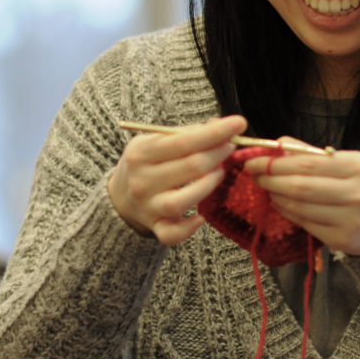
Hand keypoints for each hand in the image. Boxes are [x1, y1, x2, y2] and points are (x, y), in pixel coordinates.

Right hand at [108, 115, 246, 244]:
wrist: (120, 196)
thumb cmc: (147, 162)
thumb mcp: (156, 141)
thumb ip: (187, 133)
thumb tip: (220, 126)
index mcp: (141, 153)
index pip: (184, 141)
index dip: (215, 133)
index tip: (239, 124)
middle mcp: (142, 181)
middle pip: (191, 167)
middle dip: (218, 154)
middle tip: (230, 147)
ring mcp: (148, 206)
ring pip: (183, 200)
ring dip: (209, 185)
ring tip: (219, 172)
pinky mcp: (155, 227)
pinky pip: (171, 234)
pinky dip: (188, 229)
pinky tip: (200, 217)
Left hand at [244, 140, 359, 254]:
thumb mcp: (347, 163)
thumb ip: (312, 153)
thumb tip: (276, 143)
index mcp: (359, 166)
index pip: (308, 163)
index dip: (276, 162)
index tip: (255, 159)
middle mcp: (358, 192)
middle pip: (301, 186)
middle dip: (271, 179)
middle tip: (254, 174)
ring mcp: (351, 219)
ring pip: (300, 206)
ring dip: (276, 196)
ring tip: (267, 188)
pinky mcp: (342, 240)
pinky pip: (305, 223)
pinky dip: (287, 212)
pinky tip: (280, 204)